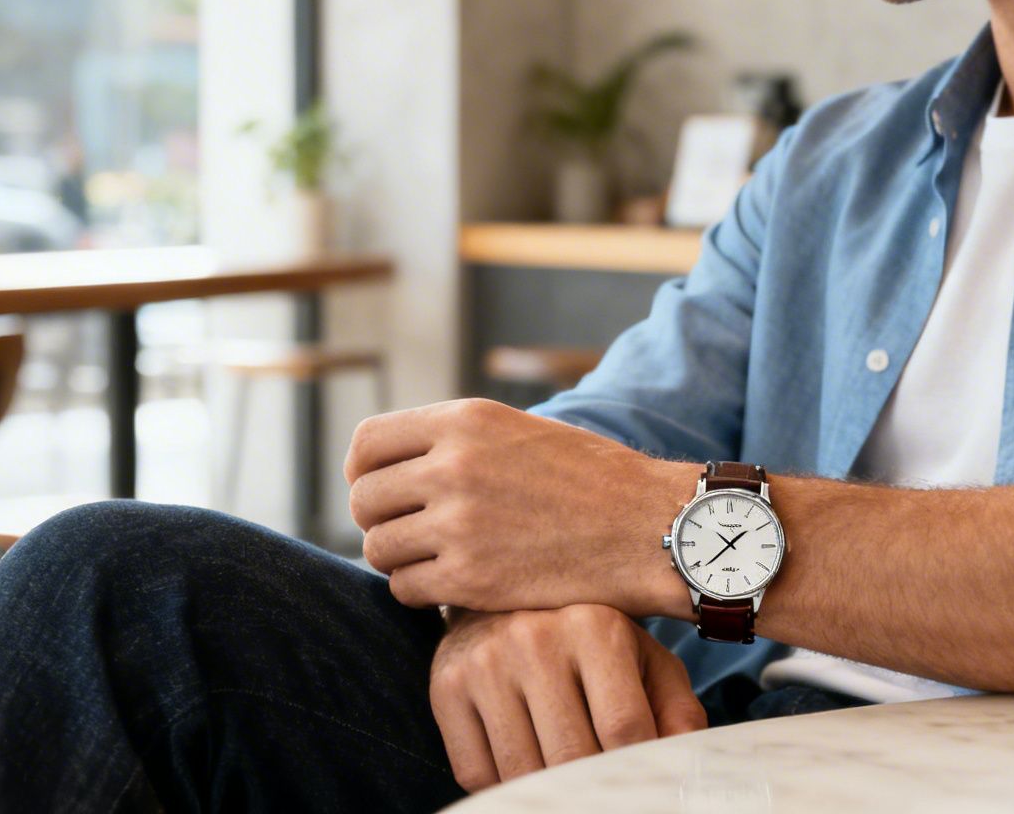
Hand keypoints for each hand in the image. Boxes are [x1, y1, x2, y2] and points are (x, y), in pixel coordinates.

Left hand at [345, 398, 693, 615]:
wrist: (650, 528)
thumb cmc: (591, 481)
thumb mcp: (519, 431)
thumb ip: (455, 441)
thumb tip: (388, 466)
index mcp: (464, 420)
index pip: (366, 445)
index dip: (364, 473)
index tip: (383, 492)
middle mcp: (452, 465)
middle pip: (364, 500)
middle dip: (382, 520)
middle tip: (415, 534)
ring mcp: (458, 523)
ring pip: (378, 548)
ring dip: (401, 560)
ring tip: (439, 560)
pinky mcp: (470, 578)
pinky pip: (405, 589)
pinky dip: (422, 593)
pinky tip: (456, 585)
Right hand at [429, 605, 707, 791]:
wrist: (504, 600)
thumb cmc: (587, 639)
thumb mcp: (641, 657)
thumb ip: (675, 707)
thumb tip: (684, 761)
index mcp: (595, 625)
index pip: (624, 727)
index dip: (638, 769)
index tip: (641, 783)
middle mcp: (534, 638)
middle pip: (571, 757)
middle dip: (593, 784)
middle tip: (601, 786)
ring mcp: (484, 664)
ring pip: (522, 772)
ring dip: (548, 788)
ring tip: (565, 772)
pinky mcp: (445, 687)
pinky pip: (476, 772)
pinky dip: (503, 783)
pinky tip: (523, 757)